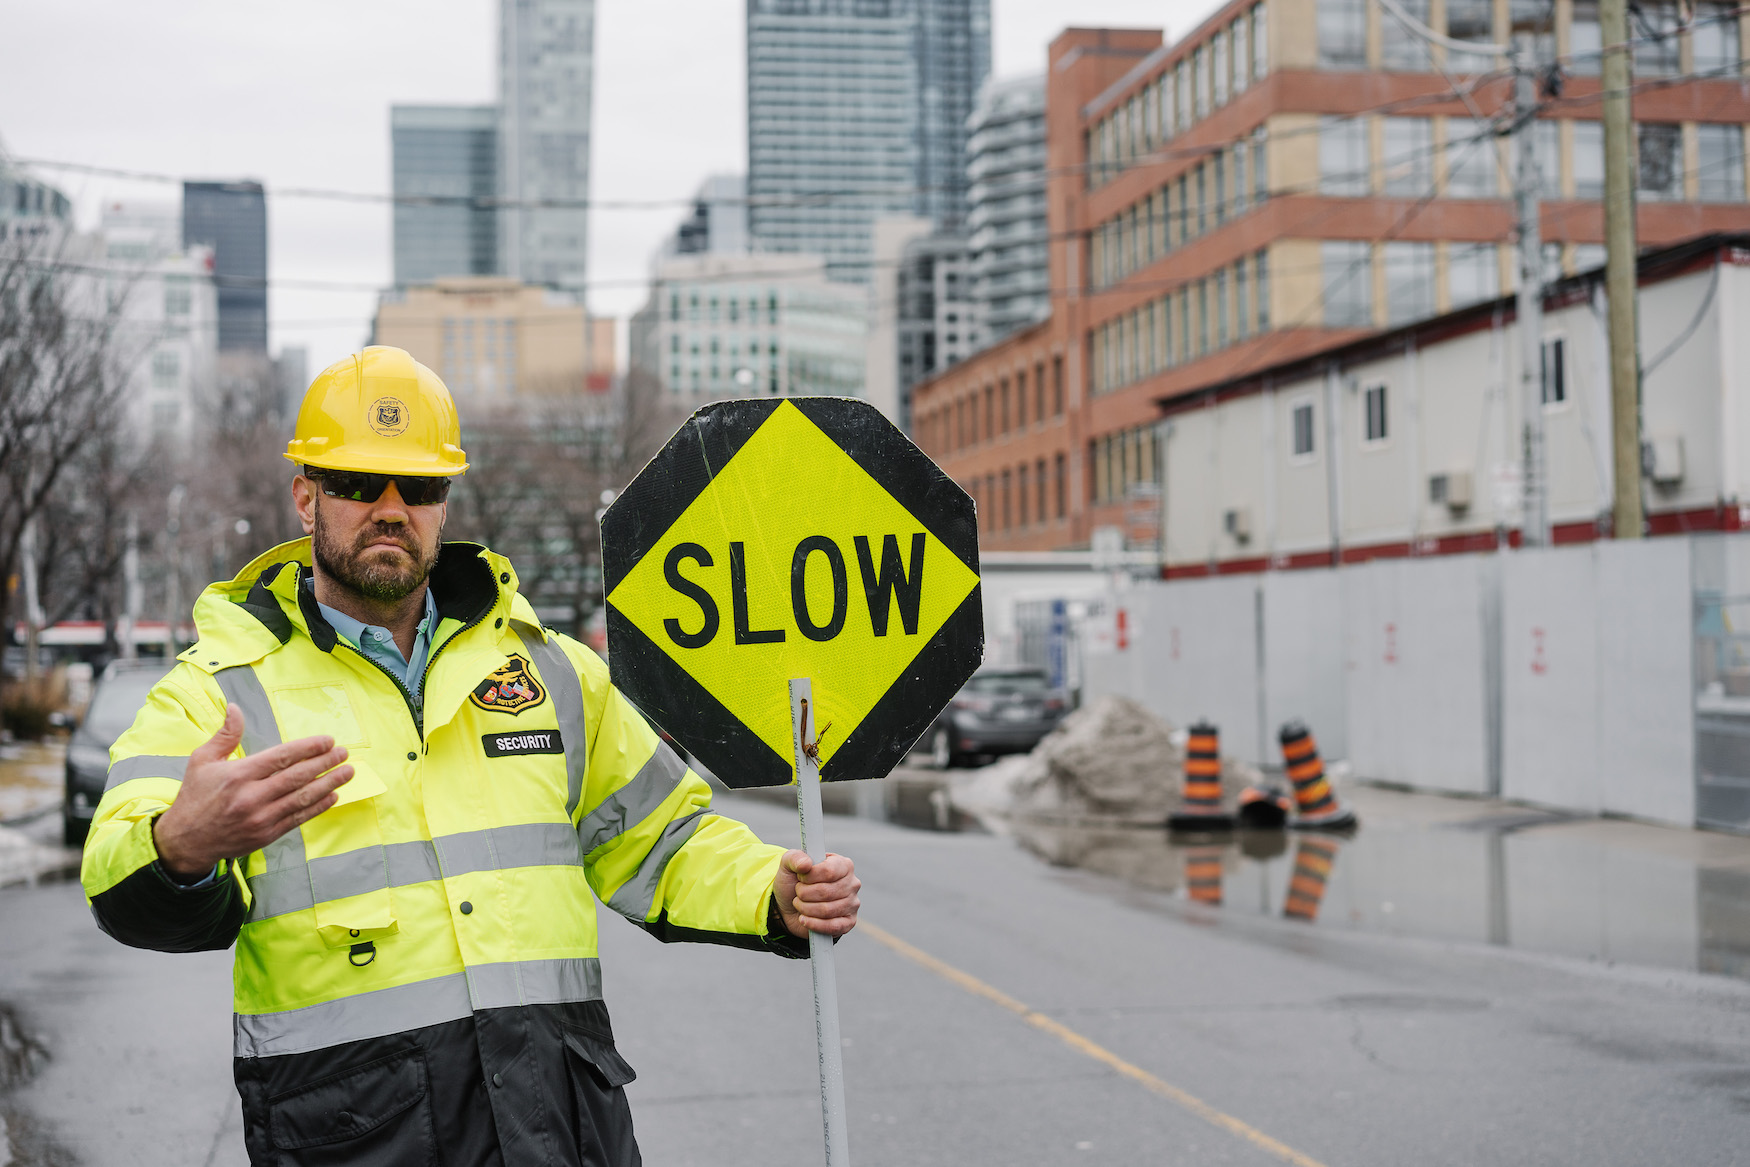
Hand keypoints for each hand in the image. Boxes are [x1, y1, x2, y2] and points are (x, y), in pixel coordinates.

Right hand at [151, 704, 353, 878]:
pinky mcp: (266, 835)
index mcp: (237, 775)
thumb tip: (235, 707)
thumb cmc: (195, 796)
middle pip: (297, 776)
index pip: (281, 757)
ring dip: (329, 784)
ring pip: (303, 798)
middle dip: (325, 763)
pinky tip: (333, 795)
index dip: (308, 748)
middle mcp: (251, 797)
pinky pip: (299, 819)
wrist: (185, 841)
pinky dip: (318, 807)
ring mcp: (260, 818)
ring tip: (348, 772)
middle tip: (345, 753)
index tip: (328, 740)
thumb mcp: (202, 761)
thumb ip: (225, 735)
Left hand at [774, 850, 859, 938]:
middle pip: (826, 892)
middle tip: (798, 892)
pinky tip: (804, 919)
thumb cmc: (794, 882)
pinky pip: (832, 926)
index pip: (829, 871)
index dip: (810, 876)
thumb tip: (806, 864)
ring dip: (806, 909)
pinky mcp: (848, 923)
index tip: (800, 877)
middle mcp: (852, 883)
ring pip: (827, 910)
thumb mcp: (789, 865)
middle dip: (804, 894)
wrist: (790, 906)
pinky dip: (814, 924)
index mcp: (843, 864)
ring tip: (799, 904)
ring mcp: (852, 904)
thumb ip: (795, 858)